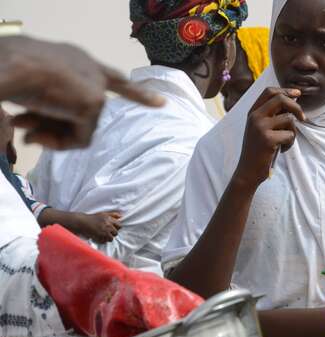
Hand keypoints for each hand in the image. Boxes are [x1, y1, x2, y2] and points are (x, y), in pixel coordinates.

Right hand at [0, 36, 163, 149]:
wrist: (7, 65)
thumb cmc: (9, 71)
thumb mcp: (31, 87)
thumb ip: (48, 105)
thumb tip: (43, 132)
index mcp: (76, 59)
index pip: (113, 78)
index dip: (137, 93)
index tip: (161, 103)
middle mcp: (91, 70)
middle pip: (90, 111)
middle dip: (60, 131)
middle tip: (31, 135)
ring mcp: (94, 86)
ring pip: (83, 127)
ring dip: (53, 136)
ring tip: (26, 131)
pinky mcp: (92, 103)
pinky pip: (82, 139)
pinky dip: (59, 143)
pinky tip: (36, 135)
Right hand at [77, 212, 121, 243]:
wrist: (82, 222)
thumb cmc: (93, 218)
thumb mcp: (103, 214)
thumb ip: (113, 214)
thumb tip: (121, 216)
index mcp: (109, 220)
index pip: (119, 226)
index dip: (116, 228)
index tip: (112, 228)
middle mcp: (107, 225)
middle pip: (116, 233)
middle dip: (112, 233)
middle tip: (106, 232)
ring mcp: (103, 232)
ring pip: (111, 238)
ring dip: (107, 238)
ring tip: (103, 235)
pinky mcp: (98, 237)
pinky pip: (104, 242)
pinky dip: (102, 240)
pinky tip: (99, 237)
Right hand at [234, 87, 304, 185]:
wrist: (247, 170)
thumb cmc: (258, 150)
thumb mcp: (260, 128)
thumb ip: (271, 115)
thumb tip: (292, 100)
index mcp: (252, 112)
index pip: (269, 91)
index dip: (285, 90)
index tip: (297, 94)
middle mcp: (254, 116)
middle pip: (280, 99)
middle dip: (296, 107)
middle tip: (303, 118)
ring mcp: (260, 127)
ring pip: (289, 119)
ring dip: (293, 131)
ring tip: (286, 141)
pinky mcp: (268, 139)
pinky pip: (290, 135)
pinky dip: (290, 143)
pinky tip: (282, 149)